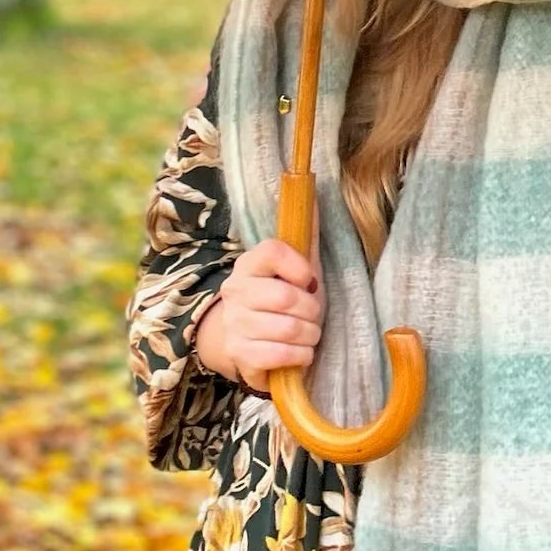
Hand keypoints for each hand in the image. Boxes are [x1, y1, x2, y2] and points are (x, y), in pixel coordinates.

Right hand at [212, 237, 323, 394]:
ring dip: (310, 334)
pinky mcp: (240, 355)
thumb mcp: (297, 269)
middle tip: (313, 315)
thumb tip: (316, 196)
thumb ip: (306, 238)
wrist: (250, 341)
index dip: (299, 266)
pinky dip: (301, 355)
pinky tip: (300, 351)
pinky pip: (281, 355)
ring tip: (308, 333)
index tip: (310, 280)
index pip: (273, 251)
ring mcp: (234, 324)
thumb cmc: (282, 300)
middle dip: (312, 310)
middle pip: (286, 297)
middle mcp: (235, 291)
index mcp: (249, 264)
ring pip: (288, 329)